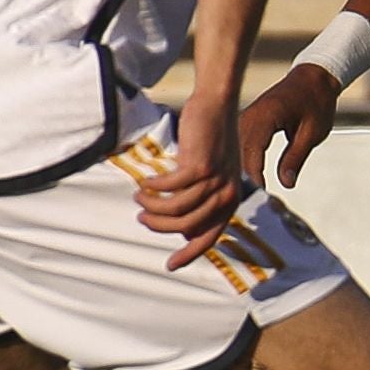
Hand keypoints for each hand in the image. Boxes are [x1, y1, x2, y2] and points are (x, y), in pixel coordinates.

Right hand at [136, 95, 245, 271]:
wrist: (216, 105)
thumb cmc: (210, 139)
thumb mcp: (211, 174)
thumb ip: (202, 200)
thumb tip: (183, 229)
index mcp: (229, 201)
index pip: (209, 237)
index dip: (189, 255)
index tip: (170, 265)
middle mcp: (225, 194)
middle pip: (185, 227)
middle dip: (159, 226)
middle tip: (143, 217)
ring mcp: (214, 180)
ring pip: (175, 209)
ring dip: (152, 206)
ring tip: (140, 197)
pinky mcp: (200, 166)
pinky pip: (168, 187)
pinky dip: (153, 186)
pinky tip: (145, 181)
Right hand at [239, 64, 342, 189]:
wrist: (313, 78)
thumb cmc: (316, 101)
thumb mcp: (312, 132)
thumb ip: (296, 158)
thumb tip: (286, 184)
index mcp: (265, 116)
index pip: (252, 153)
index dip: (255, 178)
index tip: (262, 197)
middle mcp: (249, 116)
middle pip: (238, 154)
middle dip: (245, 180)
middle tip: (253, 203)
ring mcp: (245, 118)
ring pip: (235, 152)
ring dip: (241, 173)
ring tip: (249, 196)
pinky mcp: (246, 123)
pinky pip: (239, 146)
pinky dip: (243, 163)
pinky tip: (249, 180)